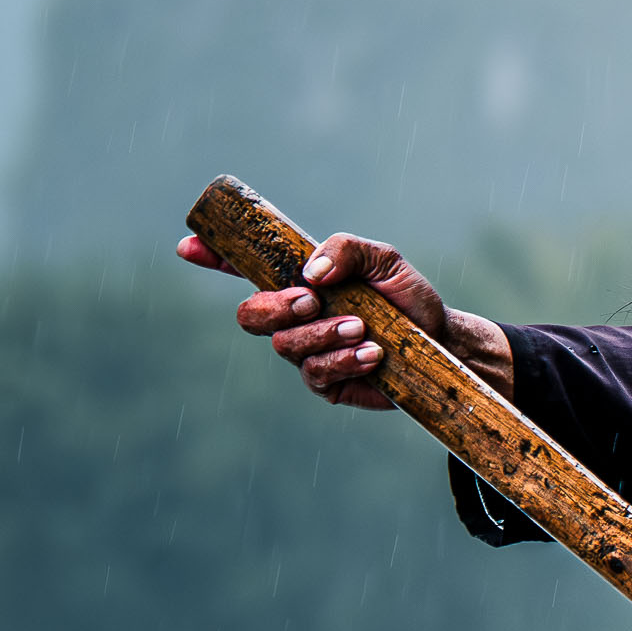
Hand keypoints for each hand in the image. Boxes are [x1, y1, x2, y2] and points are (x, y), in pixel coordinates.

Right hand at [176, 224, 511, 409]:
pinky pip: (315, 374)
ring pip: (284, 346)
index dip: (212, 257)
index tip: (189, 246)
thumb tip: (310, 271)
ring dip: (321, 334)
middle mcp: (294, 316)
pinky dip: (342, 360)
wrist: (442, 342)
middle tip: (311, 300)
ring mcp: (307, 352)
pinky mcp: (327, 384)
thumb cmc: (407, 298)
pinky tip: (371, 354)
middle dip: (275, 307)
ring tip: (362, 329)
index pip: (244, 267)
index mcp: (299, 280)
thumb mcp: (383, 260)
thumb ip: (345, 250)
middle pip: (249, 315)